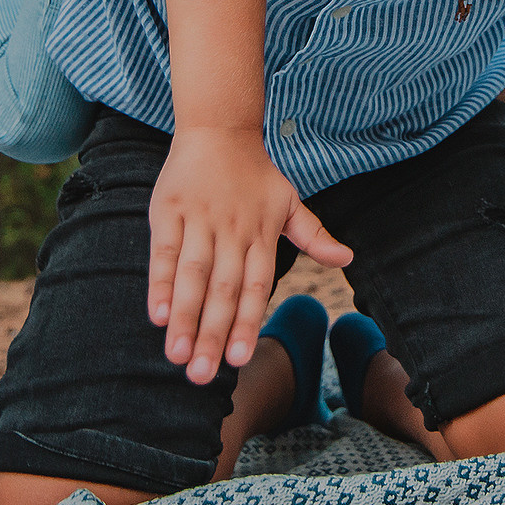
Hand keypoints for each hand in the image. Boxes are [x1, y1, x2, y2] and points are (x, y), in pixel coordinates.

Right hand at [148, 127, 352, 384]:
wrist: (220, 128)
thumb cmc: (257, 175)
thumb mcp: (289, 202)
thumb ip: (314, 235)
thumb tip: (347, 258)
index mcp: (261, 234)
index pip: (255, 287)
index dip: (245, 323)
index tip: (237, 360)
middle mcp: (231, 231)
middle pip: (222, 290)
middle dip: (211, 334)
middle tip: (201, 376)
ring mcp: (199, 220)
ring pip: (192, 276)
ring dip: (184, 317)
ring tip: (177, 356)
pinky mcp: (169, 211)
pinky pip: (164, 252)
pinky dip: (160, 283)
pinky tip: (157, 315)